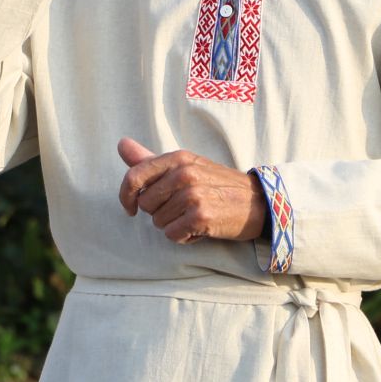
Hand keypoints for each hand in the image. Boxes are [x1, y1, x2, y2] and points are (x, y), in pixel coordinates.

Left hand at [116, 137, 266, 244]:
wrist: (259, 202)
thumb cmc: (217, 185)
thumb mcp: (186, 166)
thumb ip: (151, 159)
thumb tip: (121, 144)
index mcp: (178, 158)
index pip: (134, 176)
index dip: (126, 196)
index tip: (131, 208)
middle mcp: (184, 173)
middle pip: (145, 204)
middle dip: (159, 212)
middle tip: (182, 209)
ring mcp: (192, 194)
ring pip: (158, 222)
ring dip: (173, 225)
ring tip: (194, 216)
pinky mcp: (201, 216)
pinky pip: (172, 234)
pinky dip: (183, 237)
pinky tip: (199, 228)